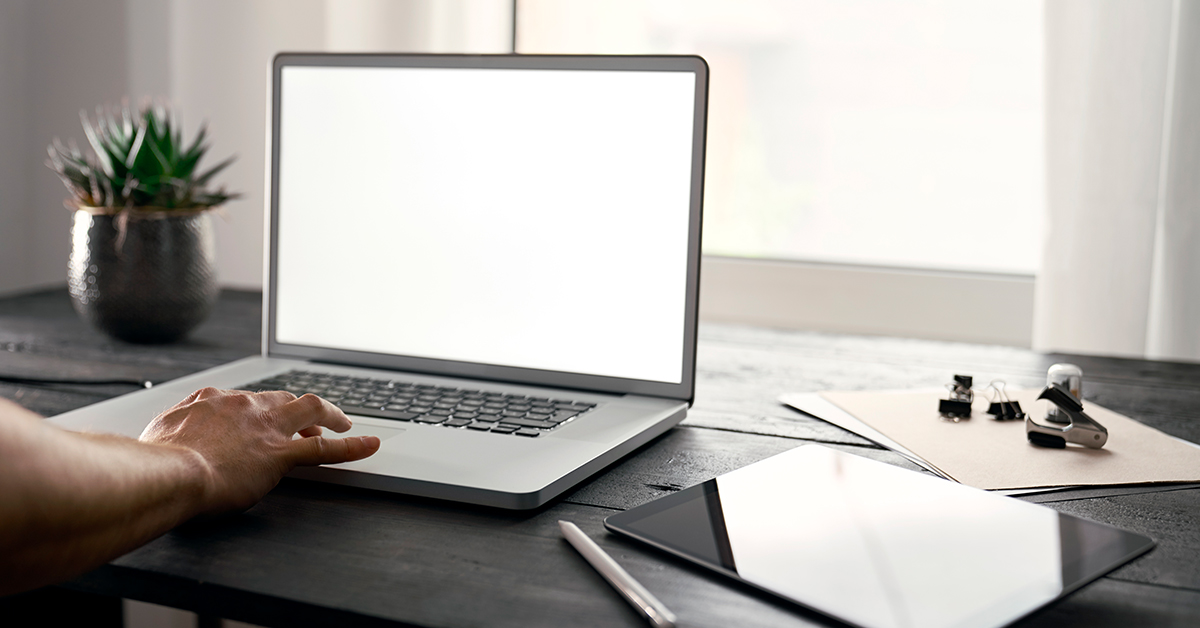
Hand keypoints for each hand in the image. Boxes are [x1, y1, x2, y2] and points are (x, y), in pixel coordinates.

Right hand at [139, 388, 379, 516]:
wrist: (165, 473)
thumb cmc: (154, 461)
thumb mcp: (156, 435)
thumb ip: (170, 431)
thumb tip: (166, 439)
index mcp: (212, 400)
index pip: (245, 399)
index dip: (259, 410)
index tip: (262, 420)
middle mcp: (244, 406)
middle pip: (282, 398)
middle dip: (298, 409)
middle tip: (310, 421)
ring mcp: (266, 428)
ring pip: (311, 409)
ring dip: (331, 415)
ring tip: (344, 423)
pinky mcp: (280, 454)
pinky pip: (324, 448)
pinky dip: (352, 446)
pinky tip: (370, 446)